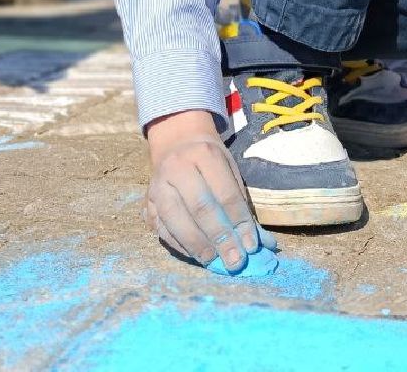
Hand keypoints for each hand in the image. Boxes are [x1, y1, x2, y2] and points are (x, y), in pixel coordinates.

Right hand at [143, 110, 272, 270]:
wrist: (177, 144)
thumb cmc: (211, 160)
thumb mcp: (230, 170)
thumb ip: (242, 204)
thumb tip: (259, 242)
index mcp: (205, 154)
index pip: (225, 193)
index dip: (239, 222)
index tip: (251, 246)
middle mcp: (177, 168)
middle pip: (200, 208)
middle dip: (220, 237)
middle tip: (235, 260)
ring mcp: (157, 186)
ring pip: (175, 220)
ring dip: (197, 245)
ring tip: (215, 261)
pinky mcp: (147, 203)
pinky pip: (162, 229)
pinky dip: (180, 246)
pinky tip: (196, 256)